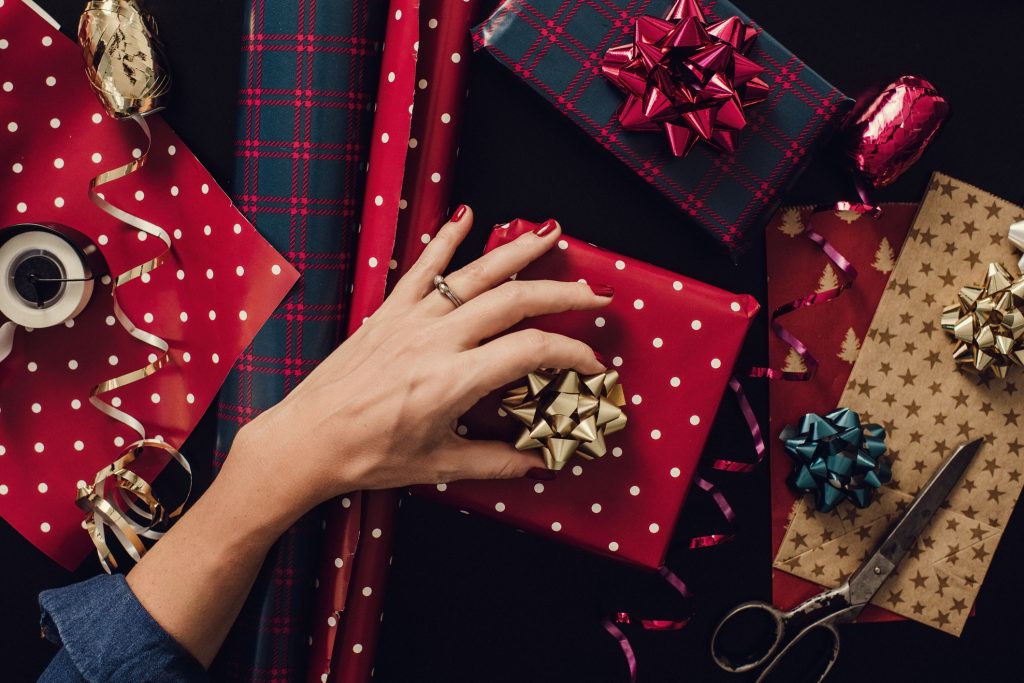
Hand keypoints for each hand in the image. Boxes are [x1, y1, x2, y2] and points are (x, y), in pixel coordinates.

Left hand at [230, 205, 612, 515]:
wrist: (305, 440)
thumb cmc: (366, 456)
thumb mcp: (439, 465)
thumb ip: (495, 461)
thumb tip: (537, 462)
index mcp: (453, 381)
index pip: (531, 352)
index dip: (570, 353)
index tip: (590, 362)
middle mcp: (436, 341)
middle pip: (513, 302)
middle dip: (562, 294)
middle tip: (594, 295)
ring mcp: (410, 321)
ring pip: (474, 275)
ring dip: (517, 253)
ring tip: (551, 235)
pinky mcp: (387, 313)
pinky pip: (421, 269)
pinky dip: (444, 241)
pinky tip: (465, 218)